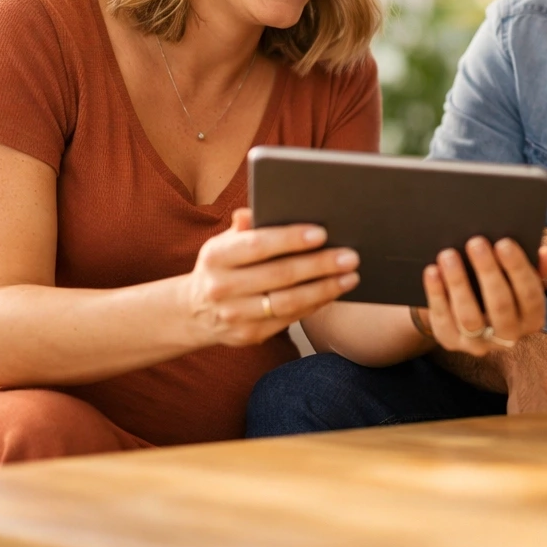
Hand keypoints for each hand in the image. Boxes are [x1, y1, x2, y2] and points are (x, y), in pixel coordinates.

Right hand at [185, 208, 358, 346]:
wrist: (197, 311)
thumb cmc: (223, 266)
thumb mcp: (224, 243)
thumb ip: (244, 228)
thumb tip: (253, 211)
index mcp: (216, 256)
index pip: (257, 245)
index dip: (290, 239)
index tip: (322, 233)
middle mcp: (222, 287)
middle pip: (279, 275)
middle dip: (319, 265)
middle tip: (350, 256)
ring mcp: (235, 315)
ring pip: (288, 302)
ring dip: (324, 289)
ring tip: (350, 276)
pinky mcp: (249, 335)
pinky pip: (290, 319)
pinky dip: (315, 304)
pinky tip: (333, 292)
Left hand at [421, 238, 546, 356]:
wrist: (466, 307)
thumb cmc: (499, 284)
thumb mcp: (517, 275)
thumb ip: (535, 264)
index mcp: (532, 319)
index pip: (531, 297)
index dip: (518, 270)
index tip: (504, 242)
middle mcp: (509, 337)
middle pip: (501, 307)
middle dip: (488, 272)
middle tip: (476, 242)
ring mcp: (478, 344)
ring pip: (470, 317)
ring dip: (458, 283)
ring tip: (448, 254)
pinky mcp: (450, 341)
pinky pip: (442, 319)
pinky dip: (436, 294)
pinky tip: (432, 271)